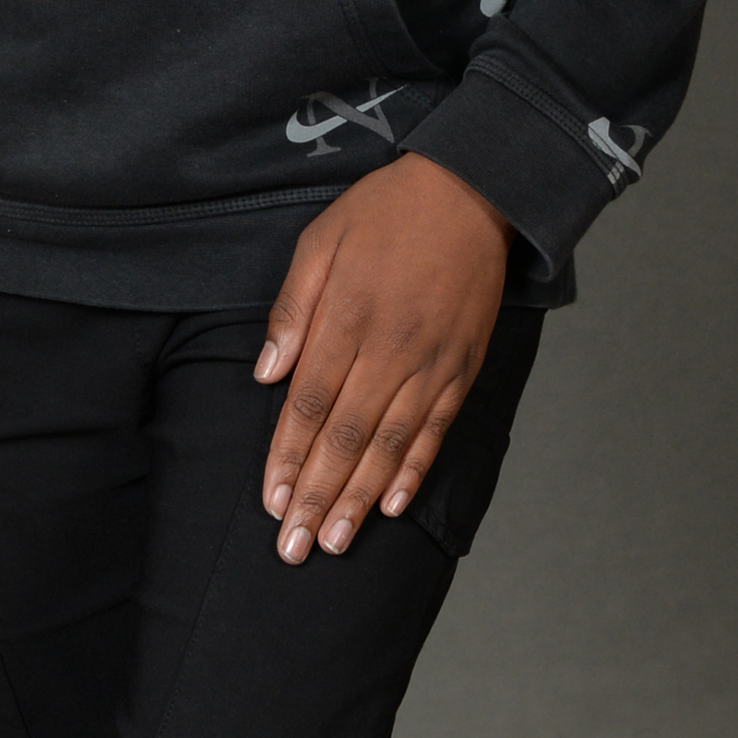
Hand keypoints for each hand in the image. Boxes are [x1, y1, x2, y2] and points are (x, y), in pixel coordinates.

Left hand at [257, 154, 512, 563]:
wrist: (471, 190)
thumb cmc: (385, 211)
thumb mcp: (321, 239)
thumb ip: (292, 308)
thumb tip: (266, 374)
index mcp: (348, 317)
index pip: (310, 403)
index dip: (287, 457)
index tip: (269, 501)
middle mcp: (391, 349)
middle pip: (348, 437)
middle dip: (317, 496)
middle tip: (294, 547)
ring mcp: (432, 362)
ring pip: (391, 445)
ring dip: (359, 499)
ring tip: (336, 542)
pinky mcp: (464, 367)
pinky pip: (436, 430)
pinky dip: (413, 471)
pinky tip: (392, 506)